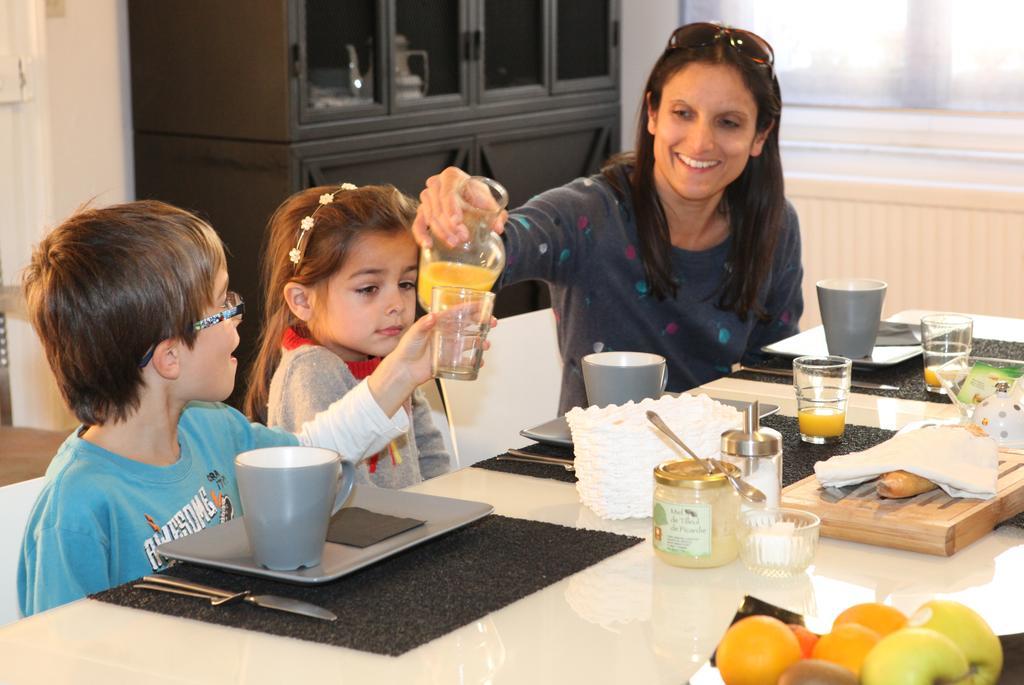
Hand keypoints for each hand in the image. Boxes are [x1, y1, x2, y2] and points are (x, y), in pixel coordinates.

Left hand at [367, 313, 496, 416]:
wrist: (404, 370)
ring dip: (480, 342)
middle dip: (482, 322)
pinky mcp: (450, 360)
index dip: (470, 307)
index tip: (482, 305)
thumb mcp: (414, 334)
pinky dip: (474, 360)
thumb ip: (423, 325)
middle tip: (492, 322)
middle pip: (468, 325)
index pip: (457, 312)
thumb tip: (432, 317)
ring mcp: (449, 347)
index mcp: (439, 324)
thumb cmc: (406, 349)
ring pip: (470, 342)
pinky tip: (479, 361)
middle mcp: (446, 334)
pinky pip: (465, 360)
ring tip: (485, 344)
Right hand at [412, 167, 506, 248]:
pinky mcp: (422, 211)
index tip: (457, 222)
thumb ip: (496, 213)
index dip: (451, 208)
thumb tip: (498, 228)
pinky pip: (418, 223)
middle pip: (439, 207)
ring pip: (430, 217)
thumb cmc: (476, 196)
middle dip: (450, 225)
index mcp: (451, 176)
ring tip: (455, 243)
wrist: (467, 196)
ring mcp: (426, 198)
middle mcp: (435, 184)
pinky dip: (421, 235)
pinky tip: (428, 245)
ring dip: (441, 232)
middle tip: (463, 238)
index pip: (448, 193)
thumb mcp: (488, 200)